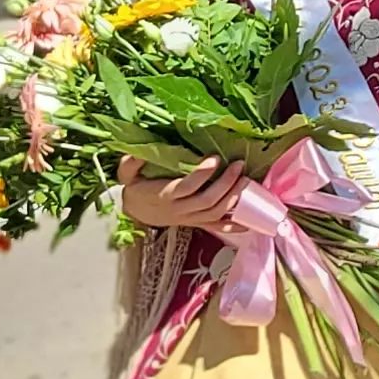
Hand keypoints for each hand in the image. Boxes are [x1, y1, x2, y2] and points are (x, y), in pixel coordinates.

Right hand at [119, 156, 247, 231]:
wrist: (135, 212)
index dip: (202, 174)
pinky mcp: (196, 223)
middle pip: (207, 200)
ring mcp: (190, 218)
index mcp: (164, 196)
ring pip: (215, 213)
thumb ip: (130, 164)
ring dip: (233, 198)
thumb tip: (136, 152)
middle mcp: (180, 210)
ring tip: (246, 180)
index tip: (215, 158)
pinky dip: (234, 225)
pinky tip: (250, 221)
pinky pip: (217, 227)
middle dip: (226, 183)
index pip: (186, 187)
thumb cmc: (136, 189)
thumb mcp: (127, 174)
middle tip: (238, 165)